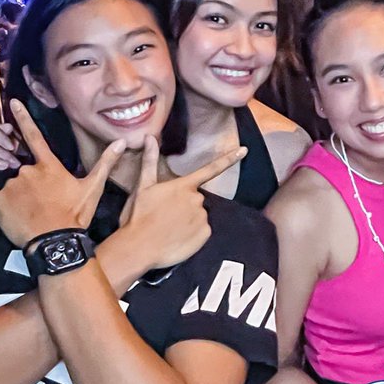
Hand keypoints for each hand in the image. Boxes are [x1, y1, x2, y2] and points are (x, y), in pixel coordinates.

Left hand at [0, 100, 125, 247]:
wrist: (55, 243)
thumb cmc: (75, 215)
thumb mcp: (93, 189)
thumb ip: (105, 163)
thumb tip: (121, 141)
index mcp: (49, 166)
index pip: (35, 136)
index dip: (23, 118)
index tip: (12, 102)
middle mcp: (27, 171)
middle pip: (26, 172)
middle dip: (32, 185)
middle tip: (44, 204)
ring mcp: (10, 186)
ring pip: (14, 187)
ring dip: (21, 197)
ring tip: (34, 214)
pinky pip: (1, 201)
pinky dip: (8, 208)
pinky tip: (21, 219)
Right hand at [109, 135, 246, 272]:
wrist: (139, 247)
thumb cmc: (138, 215)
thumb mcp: (143, 187)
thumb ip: (150, 161)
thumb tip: (149, 136)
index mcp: (184, 186)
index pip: (211, 169)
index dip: (229, 159)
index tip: (245, 150)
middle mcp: (197, 199)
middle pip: (196, 198)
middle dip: (184, 204)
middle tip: (165, 215)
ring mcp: (203, 217)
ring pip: (199, 215)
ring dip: (188, 220)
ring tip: (169, 228)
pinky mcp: (205, 235)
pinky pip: (202, 231)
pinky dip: (192, 234)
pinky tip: (177, 238)